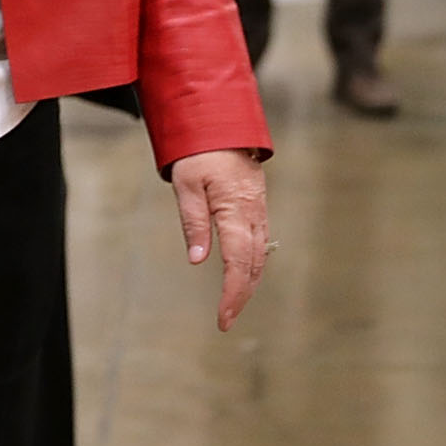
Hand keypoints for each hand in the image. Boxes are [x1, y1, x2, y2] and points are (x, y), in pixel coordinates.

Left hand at [172, 149, 271, 330]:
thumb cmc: (199, 153)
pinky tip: (243, 276)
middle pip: (253, 266)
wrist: (223, 125)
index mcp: (235, 211)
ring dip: (249, 283)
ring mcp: (259, 211)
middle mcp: (253, 214)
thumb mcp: (186, 185)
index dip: (232, 294)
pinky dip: (252, 265)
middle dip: (241, 296)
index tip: (223, 318)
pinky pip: (260, 243)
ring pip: (260, 256)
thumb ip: (193, 223)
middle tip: (225, 321)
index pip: (238, 263)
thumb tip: (198, 260)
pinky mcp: (257, 207)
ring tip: (232, 305)